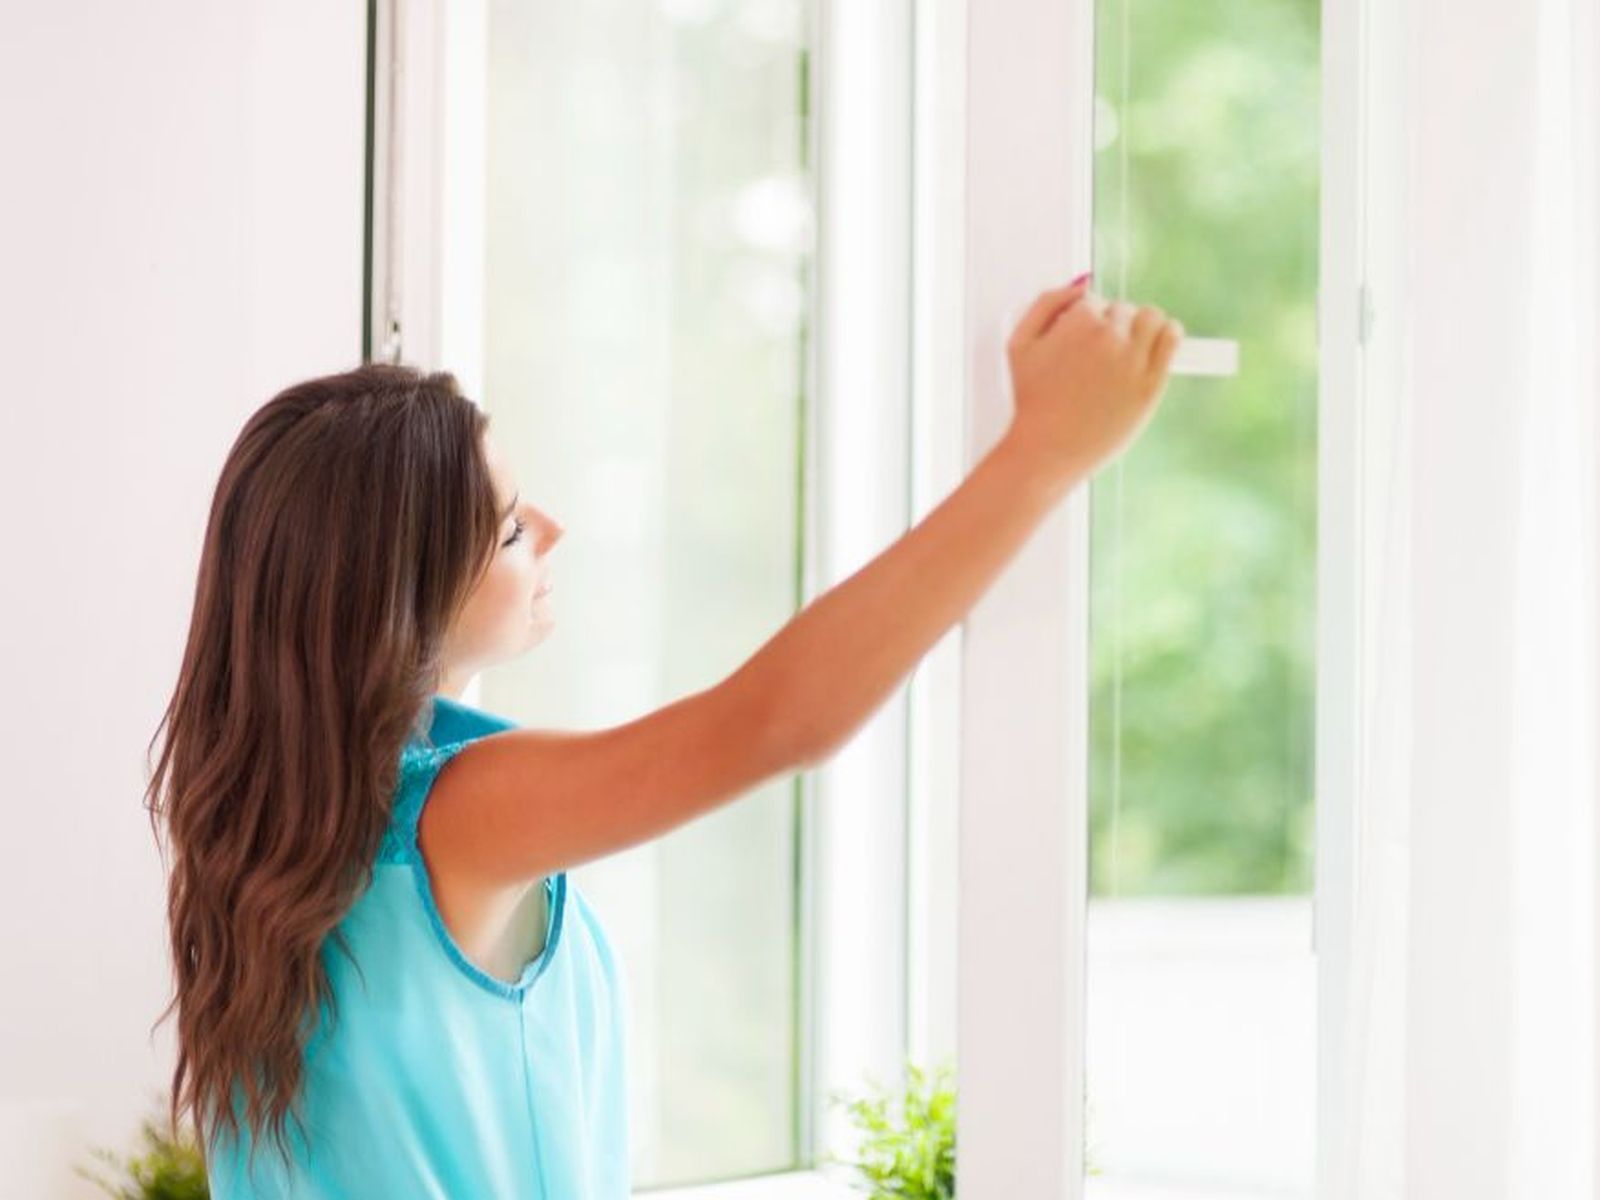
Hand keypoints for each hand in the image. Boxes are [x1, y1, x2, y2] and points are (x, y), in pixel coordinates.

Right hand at [1003, 277, 1182, 485]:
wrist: (1047, 449)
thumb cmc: (1032, 400)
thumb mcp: (1019, 344)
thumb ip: (1047, 303)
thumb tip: (1082, 285)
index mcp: (1079, 322)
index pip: (1093, 302)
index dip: (1082, 322)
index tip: (1077, 345)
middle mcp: (1110, 337)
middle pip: (1121, 309)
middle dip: (1109, 326)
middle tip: (1096, 356)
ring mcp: (1134, 360)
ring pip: (1151, 317)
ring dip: (1140, 325)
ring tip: (1126, 348)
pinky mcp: (1151, 383)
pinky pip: (1172, 337)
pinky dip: (1167, 333)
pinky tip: (1154, 344)